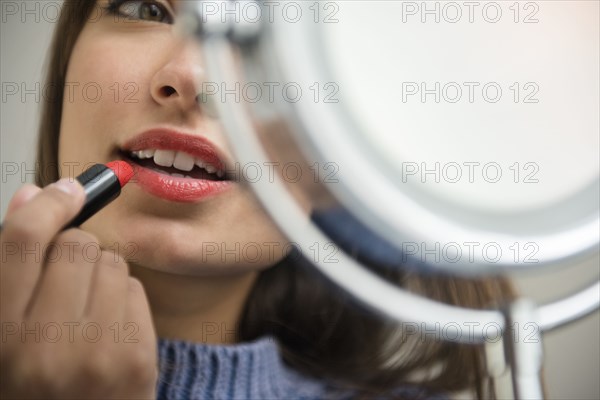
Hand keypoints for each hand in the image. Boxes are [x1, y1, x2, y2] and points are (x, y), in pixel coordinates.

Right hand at [1, 180, 157, 398]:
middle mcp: (44, 346)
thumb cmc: (33, 385)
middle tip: (65, 287)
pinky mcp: (136, 360)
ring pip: (112, 262)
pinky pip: (135, 289)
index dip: (46, 204)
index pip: (23, 243)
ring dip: (100, 276)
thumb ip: (11, 268)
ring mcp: (97, 354)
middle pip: (77, 245)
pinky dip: (123, 299)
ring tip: (85, 315)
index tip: (66, 189)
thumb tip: (29, 195)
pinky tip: (109, 332)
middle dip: (73, 252)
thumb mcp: (2, 333)